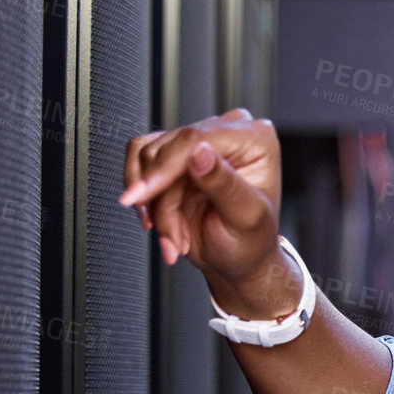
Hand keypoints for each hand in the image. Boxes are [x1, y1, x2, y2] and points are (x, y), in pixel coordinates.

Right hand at [118, 108, 281, 280]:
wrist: (237, 260)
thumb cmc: (251, 241)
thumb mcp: (245, 218)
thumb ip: (224, 183)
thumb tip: (200, 150)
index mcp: (255, 140)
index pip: (195, 138)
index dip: (164, 167)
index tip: (142, 193)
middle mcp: (227, 133)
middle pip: (166, 150)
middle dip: (162, 200)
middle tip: (175, 236)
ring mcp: (198, 143)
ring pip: (147, 161)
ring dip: (154, 206)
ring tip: (175, 237)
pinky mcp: (173, 155)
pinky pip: (138, 164)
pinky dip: (144, 199)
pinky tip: (158, 222)